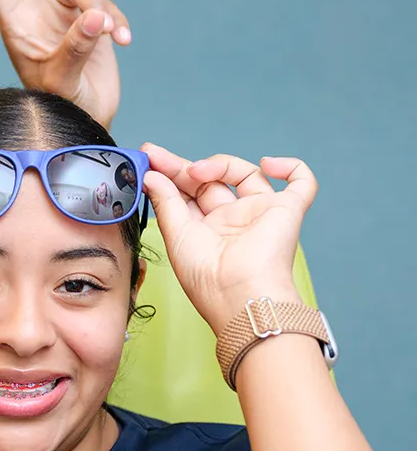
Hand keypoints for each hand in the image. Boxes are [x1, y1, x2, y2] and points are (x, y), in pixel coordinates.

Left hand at [0, 0, 130, 129]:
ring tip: (112, 36)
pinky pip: (106, 4)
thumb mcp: (63, 81)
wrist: (86, 121)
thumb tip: (97, 15)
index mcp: (16, 25)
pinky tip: (124, 40)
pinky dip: (117, 19)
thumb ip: (77, 47)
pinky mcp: (91, 18)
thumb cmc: (59, 110)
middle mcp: (36, 12)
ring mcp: (63, 13)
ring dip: (100, 7)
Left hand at [142, 144, 316, 334]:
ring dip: (220, 164)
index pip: (188, 193)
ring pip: (247, 174)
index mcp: (206, 230)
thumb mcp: (176, 234)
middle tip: (160, 158)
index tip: (149, 157)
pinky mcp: (288, 211)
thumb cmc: (206, 277)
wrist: (239, 293)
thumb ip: (165, 201)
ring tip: (197, 171)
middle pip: (212, 180)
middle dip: (184, 167)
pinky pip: (301, 182)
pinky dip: (291, 167)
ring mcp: (260, 213)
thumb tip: (151, 175)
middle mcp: (233, 220)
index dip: (169, 174)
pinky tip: (267, 164)